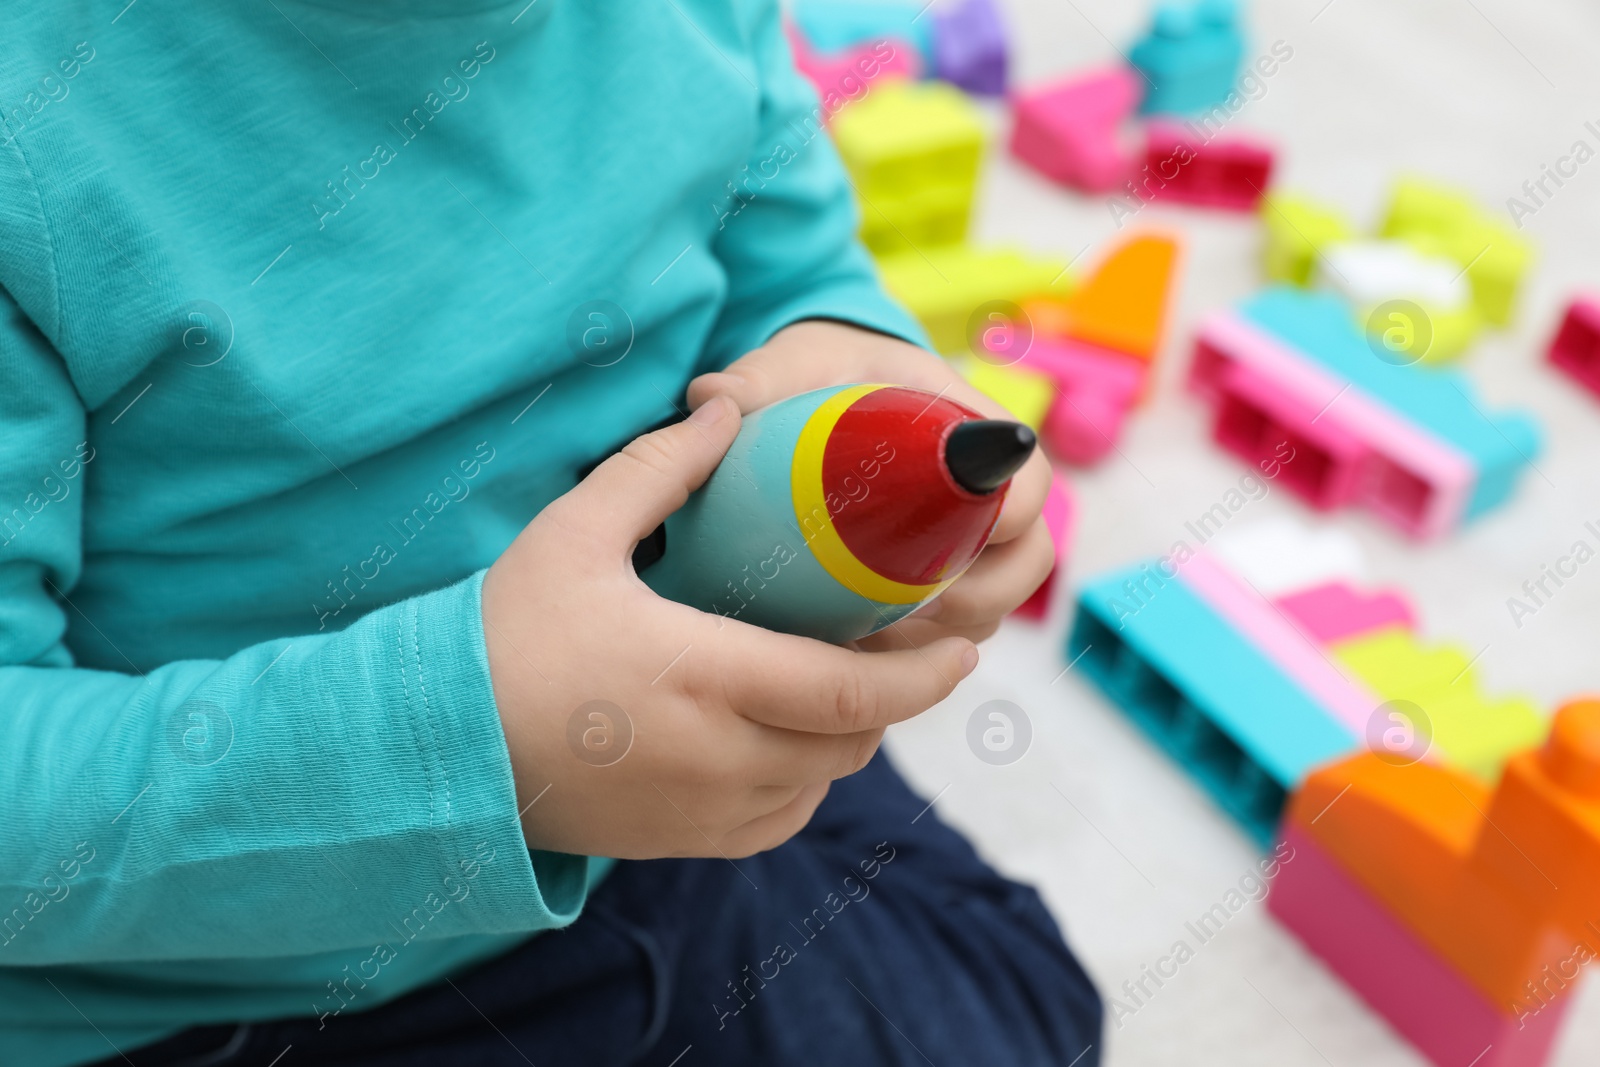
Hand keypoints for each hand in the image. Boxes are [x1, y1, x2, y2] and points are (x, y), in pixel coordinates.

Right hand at [481, 396, 977, 858]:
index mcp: (701, 676)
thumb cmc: (502, 636)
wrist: (435, 749)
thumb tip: (725, 414)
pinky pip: (777, 822)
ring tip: (852, 686)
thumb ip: (658, 470)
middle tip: (912, 651)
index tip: (962, 648)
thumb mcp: (573, 535)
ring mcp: (699, 810)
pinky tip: (793, 742)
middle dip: (895, 700)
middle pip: (850, 741)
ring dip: (851, 737)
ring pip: (821, 782)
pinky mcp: (679, 841)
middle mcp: (714, 757)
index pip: (847, 691)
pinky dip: (807, 782)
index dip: (920, 676)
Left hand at [687, 320, 1054, 650]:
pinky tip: (856, 660)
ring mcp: (966, 553)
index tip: (957, 532)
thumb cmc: (819, 380)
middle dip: (980, 596)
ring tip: (878, 642)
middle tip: (912, 609)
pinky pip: (946, 640)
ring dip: (945, 636)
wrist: (818, 405)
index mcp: (970, 433)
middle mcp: (984, 500)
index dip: (1009, 513)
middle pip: (1026, 561)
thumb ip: (758, 380)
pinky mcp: (934, 595)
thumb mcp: (792, 368)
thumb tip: (712, 400)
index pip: (1029, 481)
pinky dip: (914, 659)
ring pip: (989, 612)